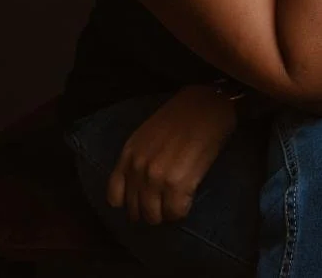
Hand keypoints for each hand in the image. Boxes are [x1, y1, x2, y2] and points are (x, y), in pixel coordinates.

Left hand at [106, 84, 237, 223]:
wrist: (207, 104)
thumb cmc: (181, 115)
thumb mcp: (148, 134)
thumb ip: (139, 158)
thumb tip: (140, 185)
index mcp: (129, 154)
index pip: (115, 197)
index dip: (130, 203)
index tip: (144, 201)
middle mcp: (138, 168)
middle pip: (136, 211)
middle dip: (150, 212)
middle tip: (164, 204)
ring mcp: (156, 177)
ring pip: (154, 216)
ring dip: (165, 214)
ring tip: (176, 202)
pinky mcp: (178, 184)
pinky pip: (175, 213)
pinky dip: (182, 211)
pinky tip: (188, 198)